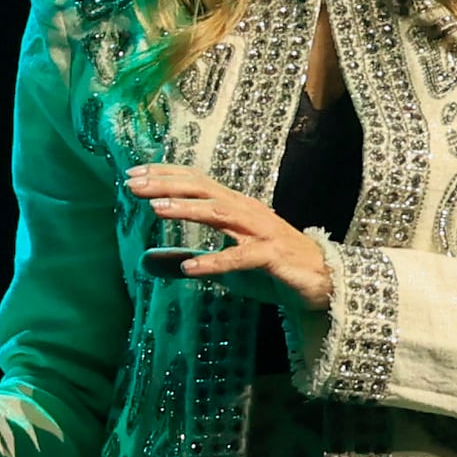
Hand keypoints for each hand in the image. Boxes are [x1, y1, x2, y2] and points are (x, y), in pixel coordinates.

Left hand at [125, 163, 338, 308]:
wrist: (324, 283)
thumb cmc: (274, 270)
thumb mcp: (224, 266)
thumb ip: (188, 260)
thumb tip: (147, 262)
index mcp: (235, 207)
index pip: (196, 182)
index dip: (164, 175)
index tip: (132, 174)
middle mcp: (247, 212)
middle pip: (203, 190)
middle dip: (167, 185)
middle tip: (133, 184)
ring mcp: (262, 232)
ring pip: (221, 214)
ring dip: (188, 209)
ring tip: (157, 209)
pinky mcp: (273, 257)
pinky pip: (241, 258)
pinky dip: (216, 262)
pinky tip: (191, 268)